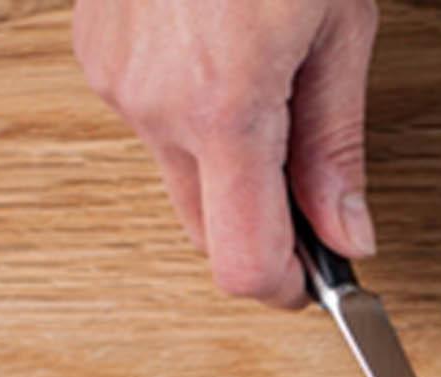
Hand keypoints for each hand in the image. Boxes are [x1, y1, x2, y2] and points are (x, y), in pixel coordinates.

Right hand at [74, 0, 378, 307]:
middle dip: (259, 226)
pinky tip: (223, 58)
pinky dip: (191, 112)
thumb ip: (335, 145)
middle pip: (205, 232)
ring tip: (268, 87)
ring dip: (225, 162)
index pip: (243, 263)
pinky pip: (151, 120)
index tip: (313, 279)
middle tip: (308, 190)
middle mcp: (154, 101)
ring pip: (179, 173)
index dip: (284, 286)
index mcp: (223, 104)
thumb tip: (345, 235)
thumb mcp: (339, 25)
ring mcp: (115, 76)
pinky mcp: (95, 51)